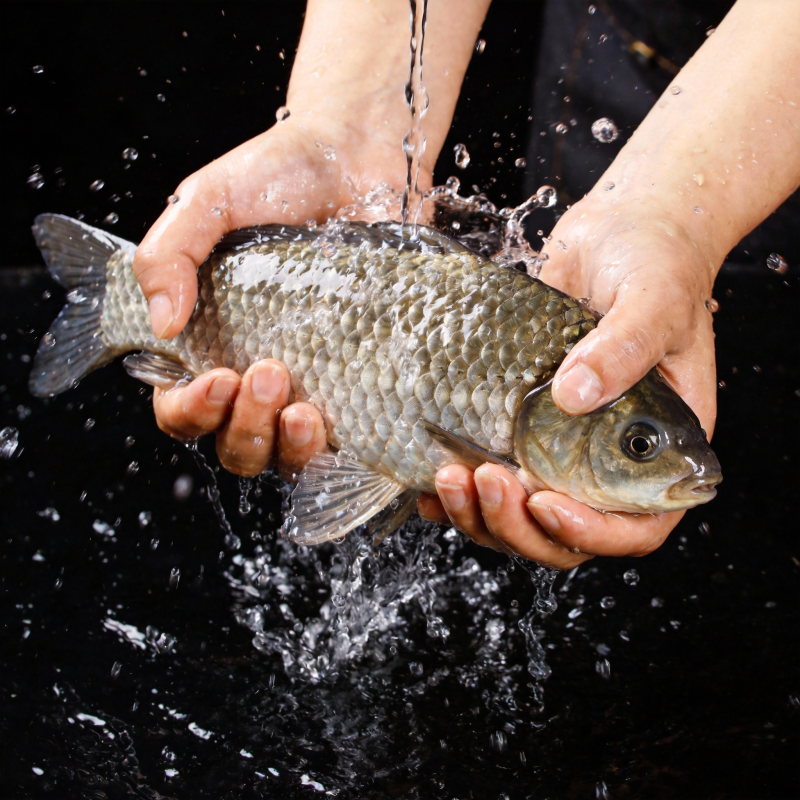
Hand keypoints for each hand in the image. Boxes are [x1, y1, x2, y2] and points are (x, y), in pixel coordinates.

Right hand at [133, 113, 420, 474]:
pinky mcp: (363, 380)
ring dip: (286, 447)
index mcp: (211, 340)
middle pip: (234, 445)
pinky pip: (347, 442)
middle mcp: (258, 371)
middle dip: (243, 427)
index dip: (190, 410)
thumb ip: (169, 255)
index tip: (217, 378)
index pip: (181, 405)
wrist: (358, 158)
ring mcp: (314, 381)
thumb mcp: (208, 202)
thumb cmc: (278, 176)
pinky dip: (337, 448)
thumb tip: (163, 324)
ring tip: (304, 409)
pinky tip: (337, 422)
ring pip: (286, 456)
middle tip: (268, 372)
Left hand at [419, 190, 718, 567]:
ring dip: (482, 512)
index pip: (637, 526)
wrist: (616, 234)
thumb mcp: (654, 300)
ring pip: (520, 517)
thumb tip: (575, 395)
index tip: (546, 502)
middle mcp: (608, 460)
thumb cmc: (656, 264)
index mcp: (657, 448)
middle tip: (489, 481)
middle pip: (567, 536)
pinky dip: (458, 493)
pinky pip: (490, 480)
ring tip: (451, 475)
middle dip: (521, 524)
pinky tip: (429, 480)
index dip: (593, 531)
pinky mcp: (519, 429)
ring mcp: (560, 448)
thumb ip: (624, 348)